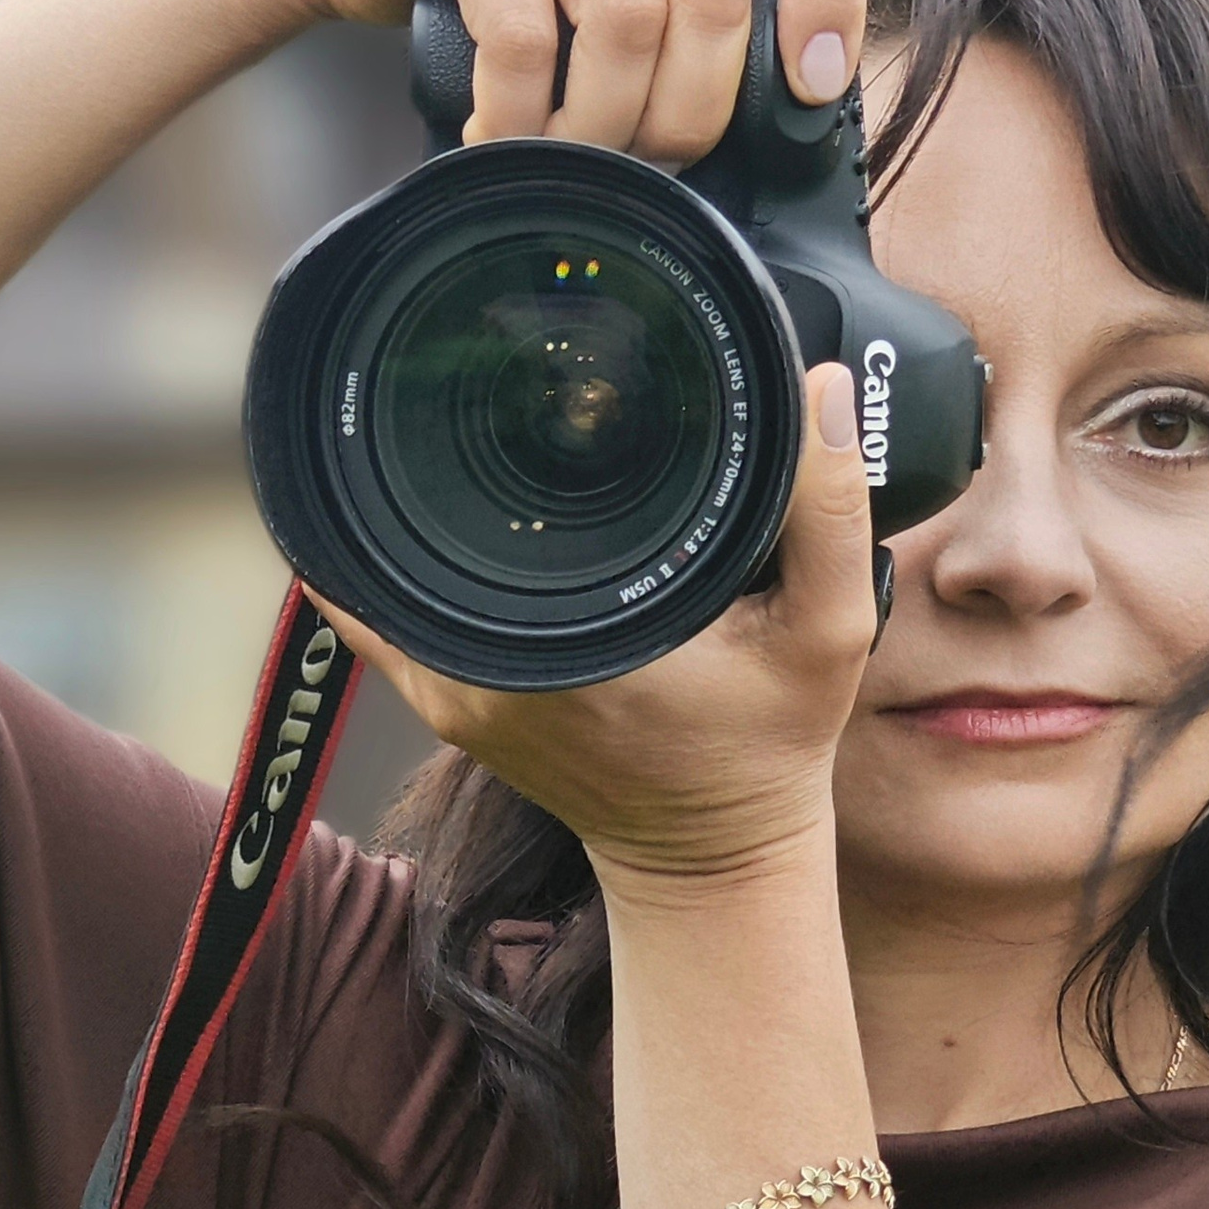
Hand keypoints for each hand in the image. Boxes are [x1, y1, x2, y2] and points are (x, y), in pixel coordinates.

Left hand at [315, 365, 877, 886]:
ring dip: (410, 488)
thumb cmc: (769, 748)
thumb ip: (829, 510)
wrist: (711, 857)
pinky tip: (394, 494)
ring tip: (438, 415)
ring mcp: (450, 688)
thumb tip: (815, 387)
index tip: (500, 351)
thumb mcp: (829, 630)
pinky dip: (380, 553)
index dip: (488, 414)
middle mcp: (493, 661)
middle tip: (474, 364)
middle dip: (446, 436)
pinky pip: (378, 609)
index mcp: (579, 639)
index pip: (499, 499)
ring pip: (388, 556)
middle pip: (427, 511)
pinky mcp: (442, 701)